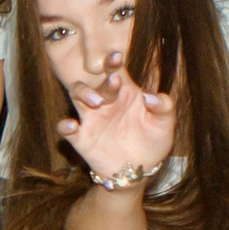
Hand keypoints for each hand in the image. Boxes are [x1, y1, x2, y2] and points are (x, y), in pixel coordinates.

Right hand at [58, 67, 175, 182]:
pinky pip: (66, 129)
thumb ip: (164, 107)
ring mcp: (91, 119)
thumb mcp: (164, 125)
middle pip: (96, 81)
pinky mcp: (81, 139)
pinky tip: (71, 126)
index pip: (115, 70)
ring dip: (83, 93)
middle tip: (114, 82)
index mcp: (125, 92)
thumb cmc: (152, 142)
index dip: (113, 61)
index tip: (117, 57)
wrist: (139, 172)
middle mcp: (105, 101)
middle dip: (104, 80)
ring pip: (76, 95)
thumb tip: (151, 96)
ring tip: (96, 101)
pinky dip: (64, 126)